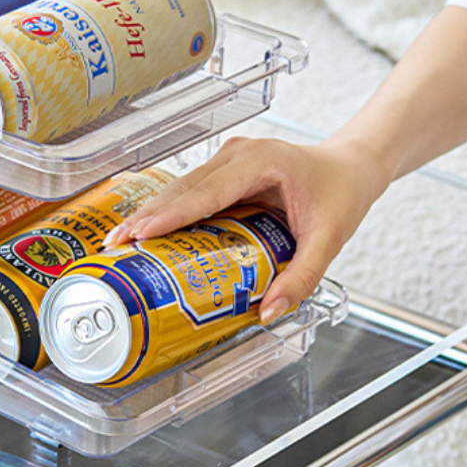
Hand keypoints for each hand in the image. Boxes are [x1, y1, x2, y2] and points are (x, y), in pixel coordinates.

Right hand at [105, 135, 388, 322]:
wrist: (350, 166)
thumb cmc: (341, 194)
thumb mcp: (328, 239)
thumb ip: (301, 276)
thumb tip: (268, 312)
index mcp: (261, 162)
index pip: (207, 191)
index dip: (172, 214)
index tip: (142, 234)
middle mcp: (238, 154)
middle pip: (183, 188)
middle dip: (147, 217)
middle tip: (116, 246)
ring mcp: (228, 159)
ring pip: (180, 188)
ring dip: (151, 215)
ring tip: (120, 242)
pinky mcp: (224, 170)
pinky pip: (190, 192)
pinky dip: (166, 212)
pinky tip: (145, 233)